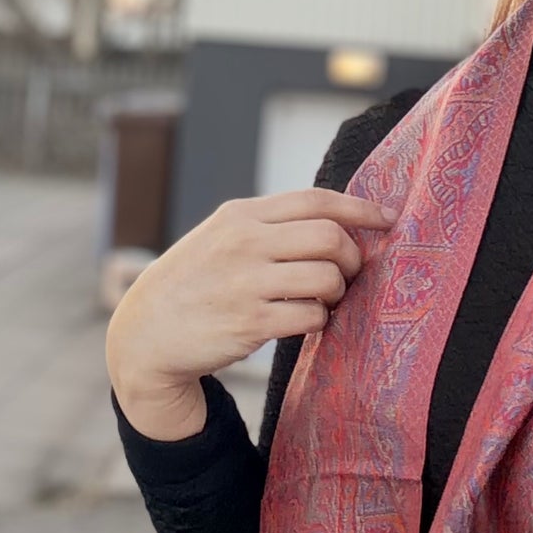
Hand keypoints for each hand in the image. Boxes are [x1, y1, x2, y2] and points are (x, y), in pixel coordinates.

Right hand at [105, 186, 396, 439]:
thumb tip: (336, 222)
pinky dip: (319, 319)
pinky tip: (305, 321)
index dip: (359, 208)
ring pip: (327, 278)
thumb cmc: (194, 282)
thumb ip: (269, 226)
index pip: (315, 200)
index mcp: (241, 215)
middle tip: (347, 273)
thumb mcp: (221, 237)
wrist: (146, 332)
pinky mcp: (251, 323)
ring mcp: (247, 283)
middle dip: (352, 257)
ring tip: (324, 300)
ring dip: (337, 292)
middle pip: (329, 237)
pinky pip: (311, 316)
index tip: (387, 219)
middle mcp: (245, 243)